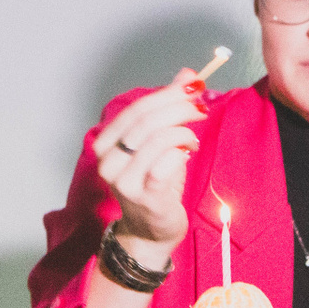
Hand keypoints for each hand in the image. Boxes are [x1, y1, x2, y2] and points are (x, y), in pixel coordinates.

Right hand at [90, 69, 207, 263]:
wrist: (150, 231)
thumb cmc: (155, 185)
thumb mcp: (160, 143)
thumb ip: (169, 109)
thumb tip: (187, 76)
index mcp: (106, 144)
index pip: (136, 109)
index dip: (167, 94)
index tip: (193, 85)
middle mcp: (108, 161)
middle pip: (145, 120)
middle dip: (179, 107)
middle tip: (201, 105)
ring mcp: (123, 180)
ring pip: (156, 138)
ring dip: (182, 131)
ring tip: (192, 138)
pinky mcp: (144, 195)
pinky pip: (165, 162)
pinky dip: (181, 151)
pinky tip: (187, 153)